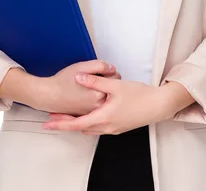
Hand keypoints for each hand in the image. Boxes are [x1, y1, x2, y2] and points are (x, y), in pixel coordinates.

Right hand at [35, 59, 121, 115]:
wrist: (48, 95)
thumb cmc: (62, 82)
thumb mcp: (82, 66)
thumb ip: (100, 65)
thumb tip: (111, 68)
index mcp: (100, 92)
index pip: (115, 78)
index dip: (109, 70)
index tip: (102, 70)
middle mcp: (99, 105)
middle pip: (111, 89)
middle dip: (106, 82)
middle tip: (96, 76)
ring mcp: (93, 111)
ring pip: (105, 98)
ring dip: (101, 91)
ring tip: (89, 86)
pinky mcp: (87, 115)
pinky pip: (97, 106)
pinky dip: (94, 99)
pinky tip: (85, 94)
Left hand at [41, 74, 165, 134]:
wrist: (158, 106)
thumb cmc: (139, 95)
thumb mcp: (116, 85)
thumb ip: (95, 81)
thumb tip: (79, 77)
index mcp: (104, 117)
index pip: (76, 124)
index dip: (60, 124)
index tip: (47, 123)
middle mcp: (107, 127)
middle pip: (81, 128)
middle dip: (66, 124)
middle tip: (52, 119)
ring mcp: (113, 128)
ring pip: (90, 129)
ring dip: (77, 123)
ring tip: (66, 116)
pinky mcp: (118, 126)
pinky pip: (98, 127)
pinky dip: (88, 122)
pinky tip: (87, 114)